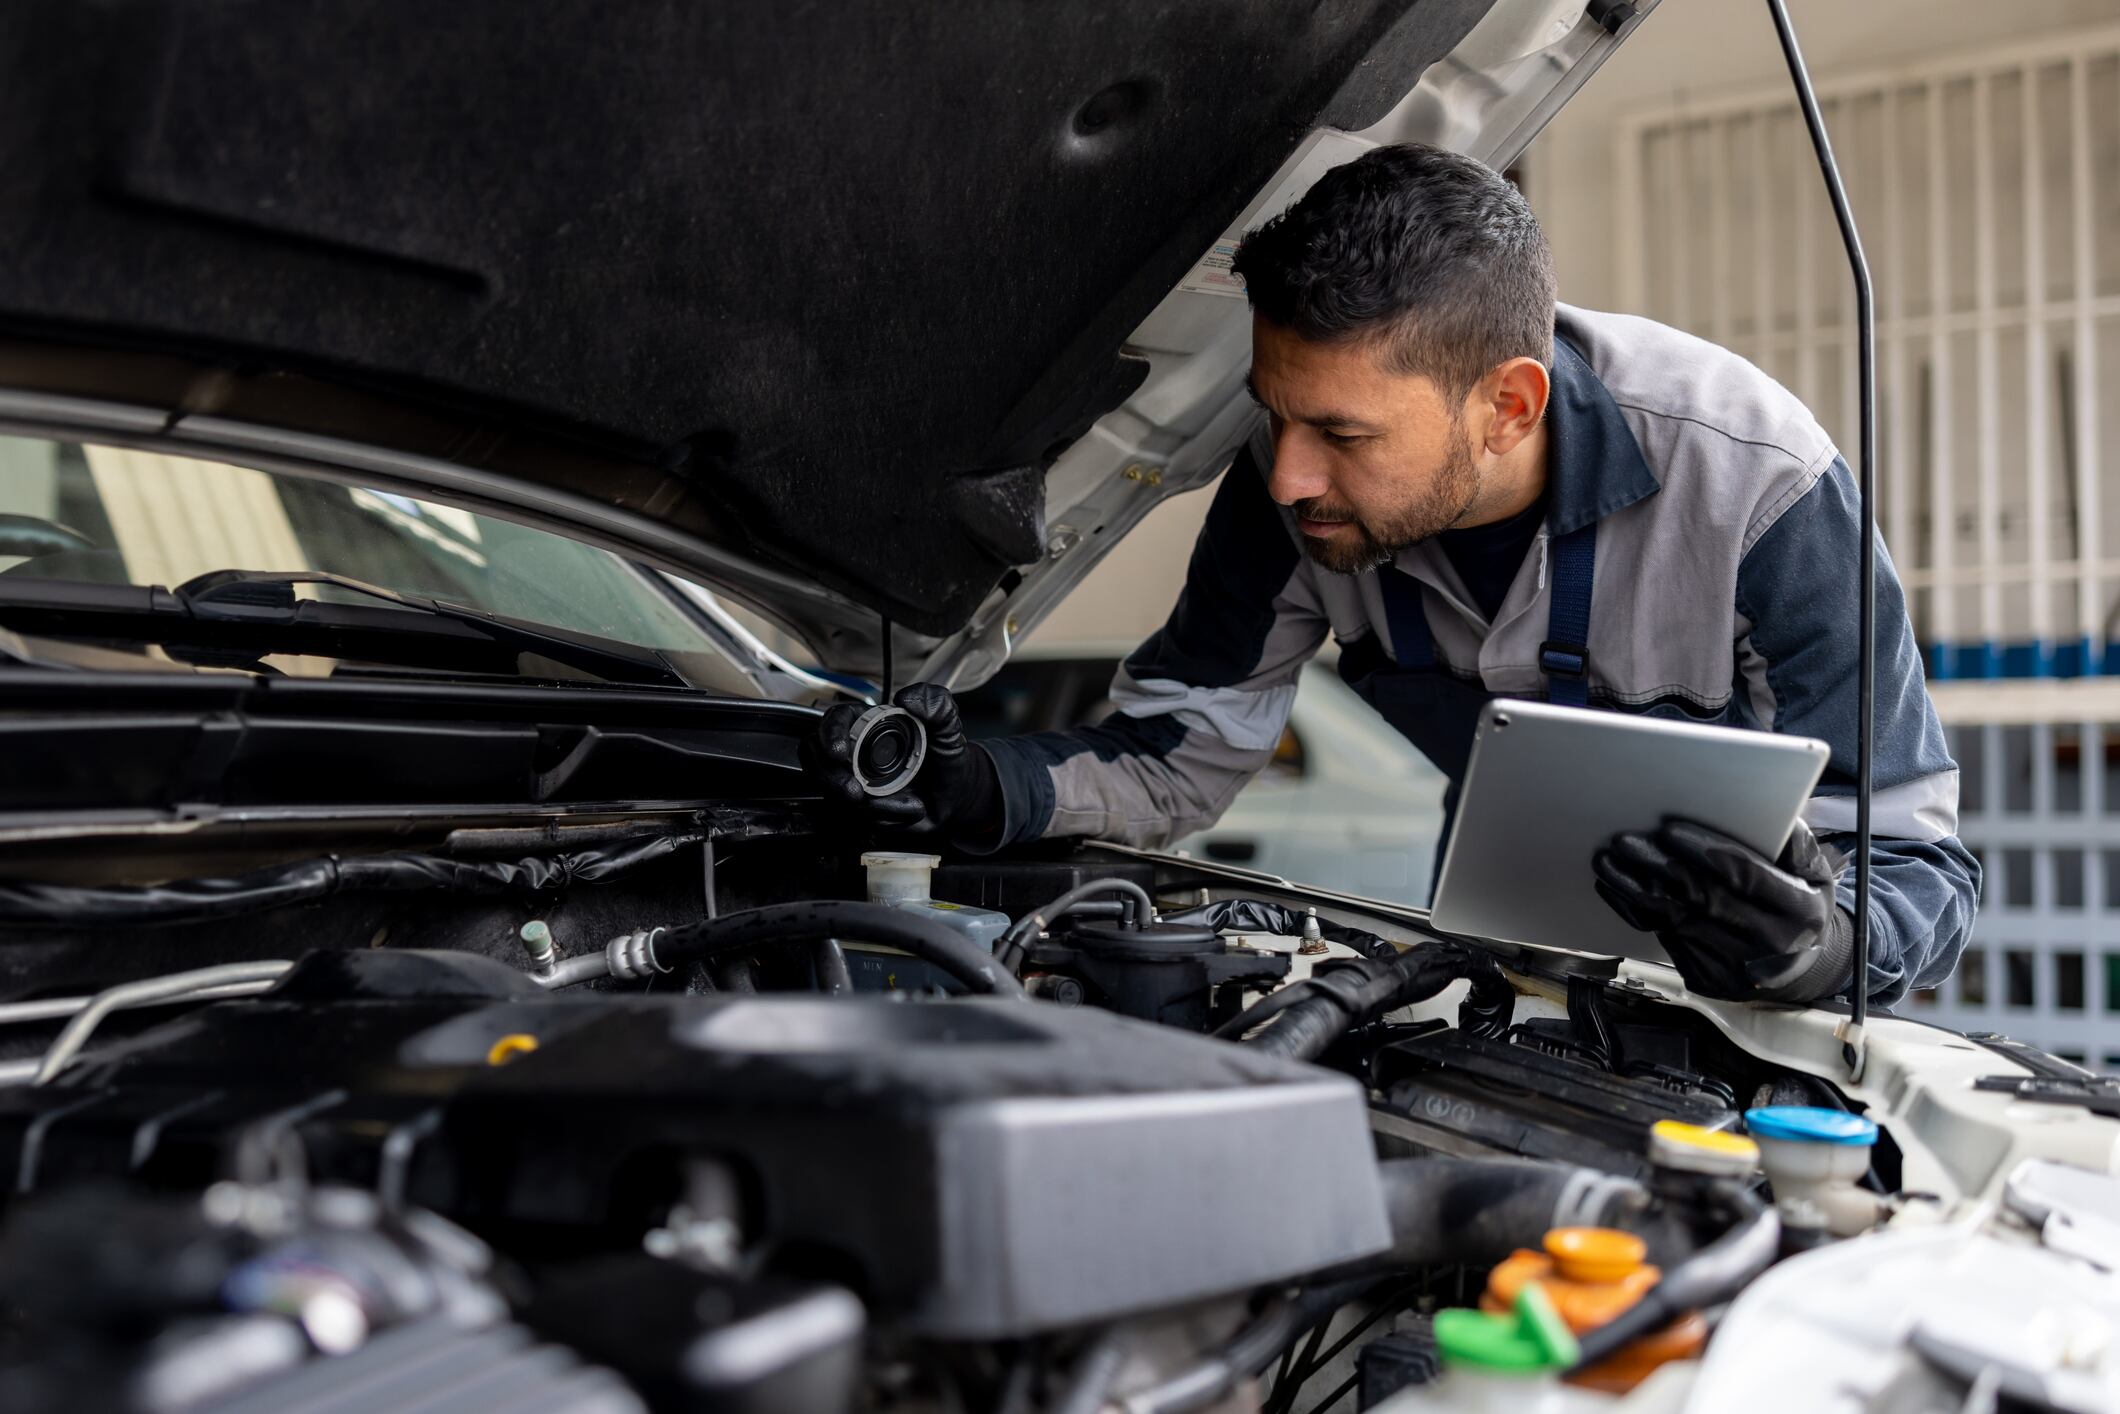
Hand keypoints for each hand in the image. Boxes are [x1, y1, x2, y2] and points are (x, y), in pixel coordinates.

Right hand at [806, 683, 1003, 844]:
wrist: (958, 794)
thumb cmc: (946, 758)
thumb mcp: (948, 726)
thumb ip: (936, 703)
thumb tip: (907, 698)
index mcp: (868, 725)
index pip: (833, 722)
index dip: (829, 735)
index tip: (839, 752)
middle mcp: (854, 753)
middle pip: (816, 760)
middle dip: (830, 778)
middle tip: (855, 791)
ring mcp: (854, 781)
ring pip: (833, 793)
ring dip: (867, 804)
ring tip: (903, 803)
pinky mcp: (861, 809)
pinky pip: (858, 817)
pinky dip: (887, 815)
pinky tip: (912, 809)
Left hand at [1592, 817, 1853, 1001]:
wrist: (1797, 970)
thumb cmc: (1800, 909)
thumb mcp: (1816, 876)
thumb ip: (1798, 847)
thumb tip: (1777, 819)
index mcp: (1800, 913)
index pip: (1745, 876)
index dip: (1704, 850)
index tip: (1669, 829)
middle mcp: (1767, 944)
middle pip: (1702, 898)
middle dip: (1658, 866)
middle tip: (1626, 841)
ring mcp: (1734, 967)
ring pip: (1674, 920)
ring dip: (1634, 887)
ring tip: (1608, 860)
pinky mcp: (1707, 978)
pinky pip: (1662, 938)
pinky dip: (1635, 910)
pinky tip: (1617, 887)